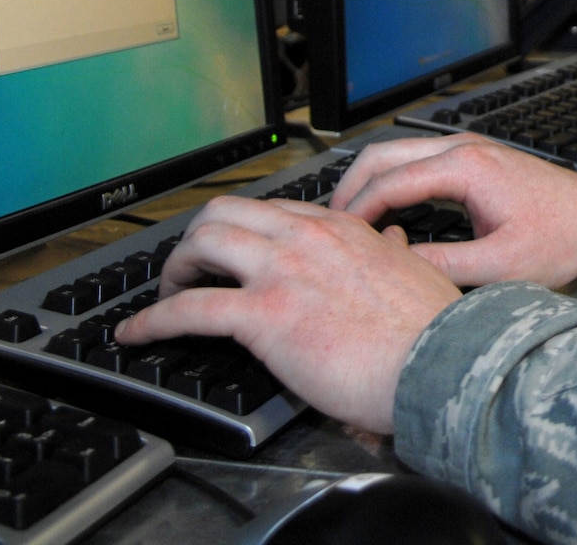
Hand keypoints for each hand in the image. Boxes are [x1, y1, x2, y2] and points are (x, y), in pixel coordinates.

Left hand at [113, 196, 458, 432]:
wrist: (439, 363)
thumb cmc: (433, 332)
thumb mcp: (419, 273)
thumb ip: (396, 255)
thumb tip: (392, 244)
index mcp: (343, 229)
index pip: (275, 212)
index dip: (245, 230)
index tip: (235, 252)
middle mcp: (307, 239)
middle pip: (226, 212)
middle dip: (198, 237)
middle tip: (191, 267)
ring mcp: (282, 272)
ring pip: (202, 242)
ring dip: (174, 268)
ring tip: (165, 294)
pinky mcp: (263, 315)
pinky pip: (187, 309)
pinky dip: (152, 321)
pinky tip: (137, 334)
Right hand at [329, 134, 576, 286]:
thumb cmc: (563, 237)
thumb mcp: (502, 265)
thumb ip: (444, 266)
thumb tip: (395, 270)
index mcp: (468, 168)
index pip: (391, 180)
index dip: (358, 211)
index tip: (336, 239)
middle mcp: (465, 149)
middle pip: (384, 153)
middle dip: (350, 187)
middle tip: (329, 226)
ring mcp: (469, 149)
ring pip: (398, 152)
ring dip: (369, 181)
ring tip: (347, 222)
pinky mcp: (474, 159)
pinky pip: (417, 160)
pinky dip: (391, 180)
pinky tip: (382, 211)